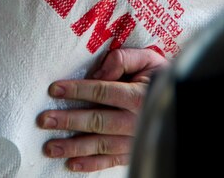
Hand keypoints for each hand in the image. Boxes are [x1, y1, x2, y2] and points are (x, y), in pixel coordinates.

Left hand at [38, 47, 168, 171]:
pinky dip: (91, 164)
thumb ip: (122, 60)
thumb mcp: (147, 59)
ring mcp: (134, 139)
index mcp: (138, 95)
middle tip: (45, 120)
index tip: (54, 89)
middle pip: (97, 121)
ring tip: (50, 147)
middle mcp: (136, 120)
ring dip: (74, 146)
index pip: (103, 92)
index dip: (78, 90)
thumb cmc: (158, 76)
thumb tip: (98, 73)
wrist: (179, 99)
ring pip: (100, 144)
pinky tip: (72, 163)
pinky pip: (110, 160)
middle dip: (69, 120)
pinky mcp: (132, 151)